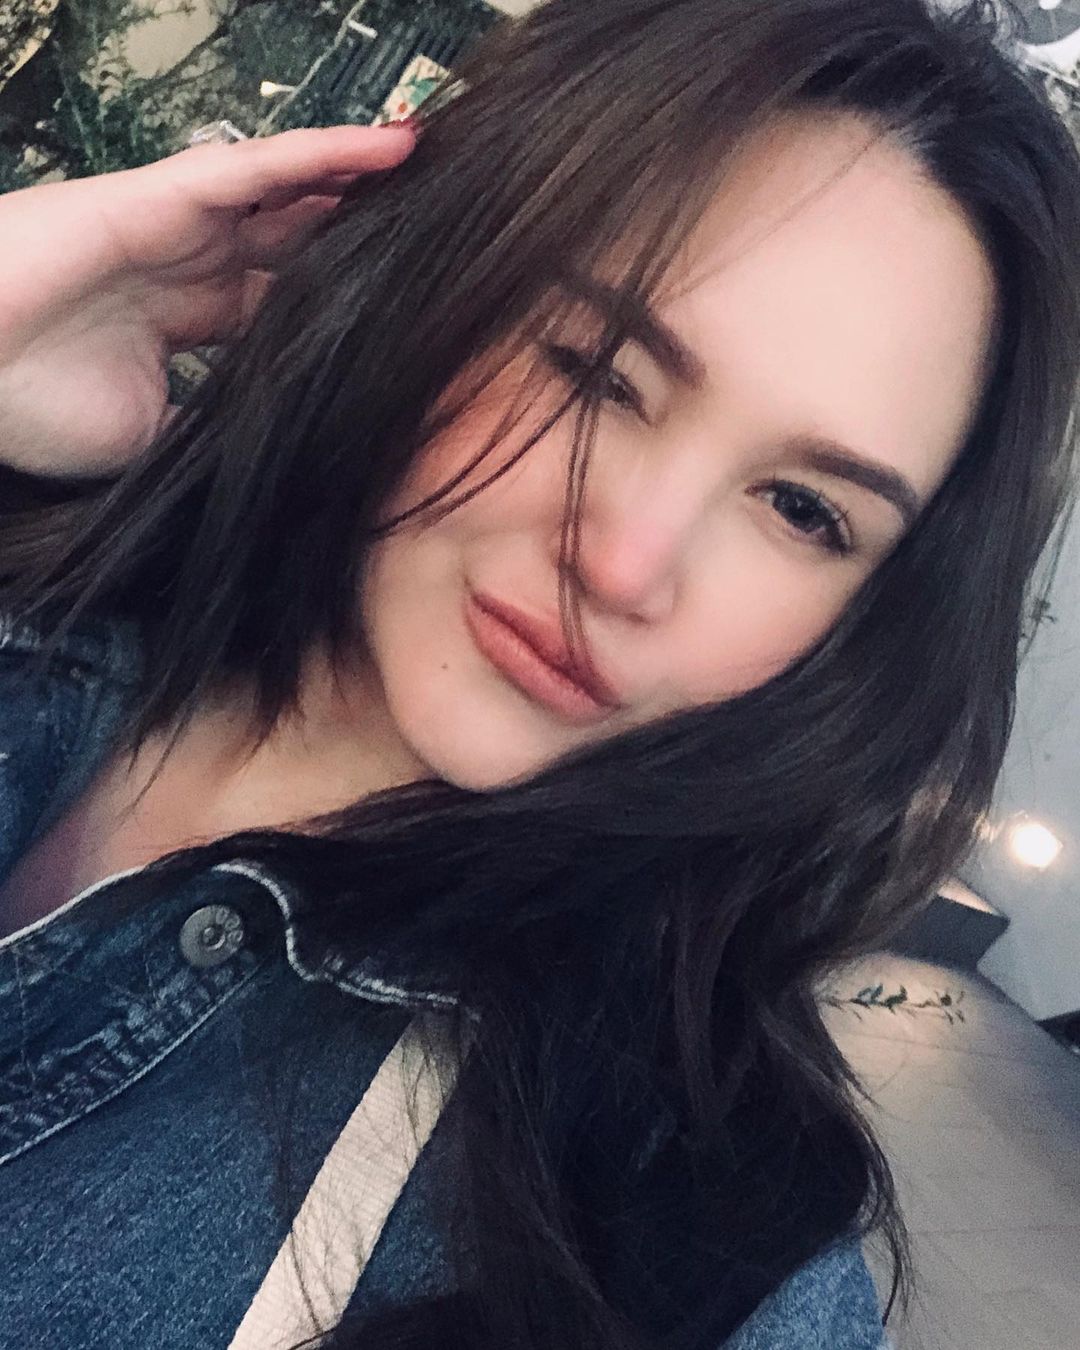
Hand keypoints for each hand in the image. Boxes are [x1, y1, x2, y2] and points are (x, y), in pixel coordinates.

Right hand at [0, 123, 416, 477]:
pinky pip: (256, 169)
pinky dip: (323, 155)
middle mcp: (192, 267)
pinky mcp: (160, 195)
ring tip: (435, 172)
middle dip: (362, 238)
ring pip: (289, 196)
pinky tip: (388, 149)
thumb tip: (274, 460)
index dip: (346, 305)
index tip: (415, 313)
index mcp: (190, 323)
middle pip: (298, 243)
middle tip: (441, 232)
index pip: (285, 307)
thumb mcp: (152, 438)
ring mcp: (178, 225)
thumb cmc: (34, 406)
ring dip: (360, 183)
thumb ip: (214, 429)